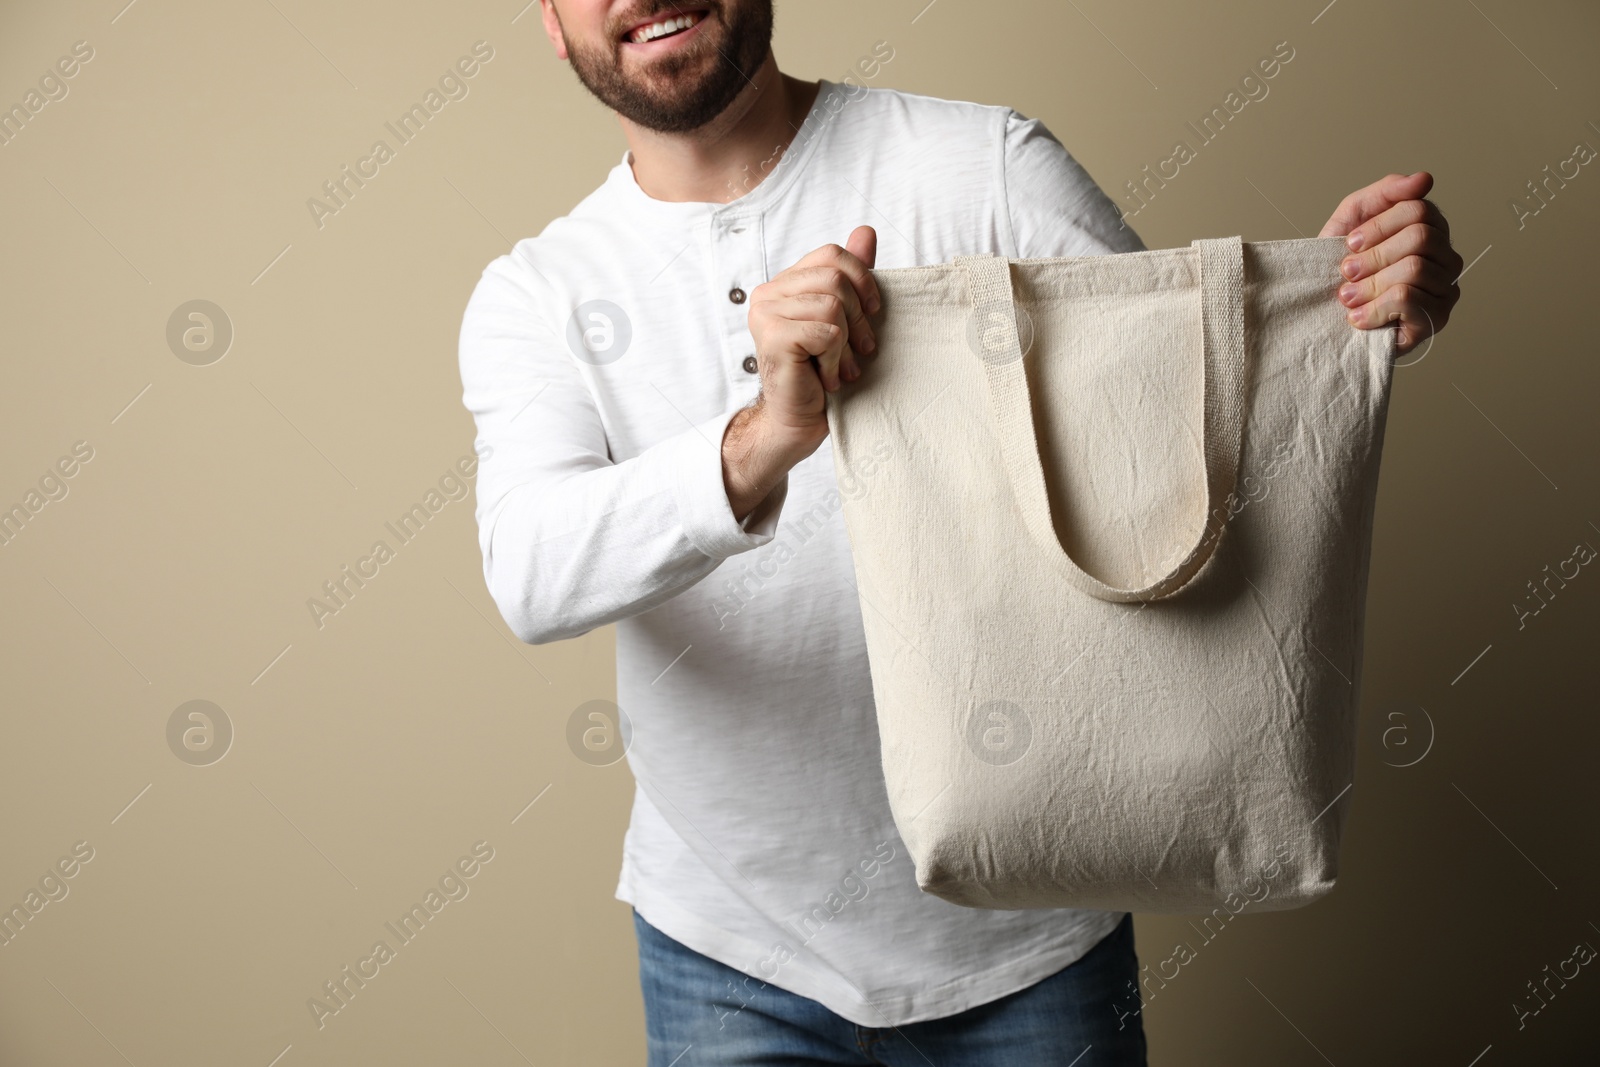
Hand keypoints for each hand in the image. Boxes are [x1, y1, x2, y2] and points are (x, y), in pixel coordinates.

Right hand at [746, 225, 879, 438]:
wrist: (798, 420)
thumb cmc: (820, 372)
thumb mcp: (844, 317)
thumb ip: (851, 276)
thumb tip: (866, 231)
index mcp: (784, 283)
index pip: (832, 255)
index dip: (862, 279)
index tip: (872, 311)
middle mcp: (768, 293)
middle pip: (836, 278)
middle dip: (858, 317)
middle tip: (860, 349)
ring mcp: (765, 314)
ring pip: (832, 304)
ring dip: (846, 344)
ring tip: (841, 367)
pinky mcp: (773, 337)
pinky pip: (827, 332)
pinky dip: (836, 360)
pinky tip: (827, 378)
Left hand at [1320, 172, 1461, 354]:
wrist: (1324, 315)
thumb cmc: (1343, 266)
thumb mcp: (1352, 219)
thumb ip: (1384, 193)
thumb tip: (1424, 179)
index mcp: (1431, 229)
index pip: (1418, 209)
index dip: (1377, 226)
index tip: (1350, 243)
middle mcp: (1446, 257)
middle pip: (1420, 237)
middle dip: (1373, 256)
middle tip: (1347, 272)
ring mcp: (1446, 289)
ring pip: (1414, 269)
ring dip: (1369, 285)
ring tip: (1348, 297)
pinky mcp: (1435, 319)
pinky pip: (1408, 300)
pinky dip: (1373, 309)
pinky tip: (1358, 317)